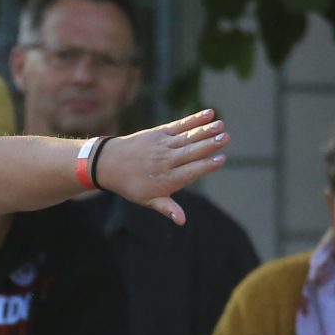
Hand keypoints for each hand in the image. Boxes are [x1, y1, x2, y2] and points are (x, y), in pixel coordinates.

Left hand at [96, 109, 229, 224]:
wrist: (109, 164)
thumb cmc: (133, 185)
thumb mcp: (148, 200)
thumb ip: (167, 208)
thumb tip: (182, 221)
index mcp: (167, 179)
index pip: (190, 171)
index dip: (206, 165)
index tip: (221, 159)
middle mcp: (166, 160)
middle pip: (191, 151)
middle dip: (209, 145)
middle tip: (226, 138)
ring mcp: (163, 144)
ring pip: (187, 137)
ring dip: (204, 130)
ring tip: (221, 125)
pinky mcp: (159, 132)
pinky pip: (180, 125)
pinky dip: (194, 119)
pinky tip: (209, 114)